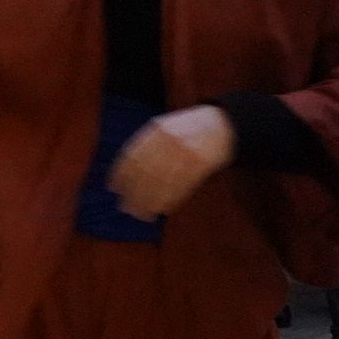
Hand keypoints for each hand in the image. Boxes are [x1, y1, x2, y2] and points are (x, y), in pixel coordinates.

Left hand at [107, 103, 237, 219]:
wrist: (224, 124)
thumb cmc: (190, 129)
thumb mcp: (167, 127)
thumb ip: (149, 143)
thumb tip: (125, 172)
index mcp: (158, 129)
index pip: (133, 155)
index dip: (121, 174)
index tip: (114, 189)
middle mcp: (170, 140)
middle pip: (145, 172)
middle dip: (133, 193)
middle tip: (126, 208)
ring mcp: (186, 152)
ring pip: (161, 182)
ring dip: (149, 202)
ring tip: (142, 214)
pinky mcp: (201, 164)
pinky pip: (180, 186)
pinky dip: (169, 200)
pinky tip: (161, 208)